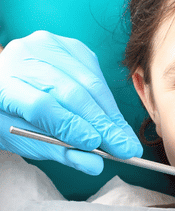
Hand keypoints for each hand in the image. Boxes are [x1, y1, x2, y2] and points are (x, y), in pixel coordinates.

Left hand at [0, 31, 141, 174]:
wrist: (12, 83)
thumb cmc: (16, 114)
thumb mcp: (27, 139)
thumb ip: (60, 151)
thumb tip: (95, 165)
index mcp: (2, 85)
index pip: (41, 105)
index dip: (71, 126)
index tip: (95, 145)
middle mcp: (22, 57)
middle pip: (71, 93)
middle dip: (103, 124)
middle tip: (125, 148)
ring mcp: (47, 46)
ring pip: (90, 82)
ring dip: (111, 115)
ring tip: (126, 139)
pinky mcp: (69, 45)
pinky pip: (97, 74)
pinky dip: (109, 100)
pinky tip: (115, 119)